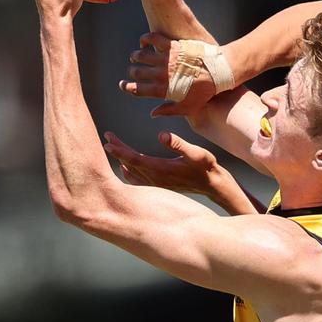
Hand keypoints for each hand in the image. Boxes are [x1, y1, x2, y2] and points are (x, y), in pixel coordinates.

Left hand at [104, 130, 258, 213]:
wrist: (213, 185)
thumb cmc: (206, 167)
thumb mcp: (197, 153)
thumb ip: (178, 144)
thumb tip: (161, 135)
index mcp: (161, 169)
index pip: (133, 158)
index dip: (119, 150)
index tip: (107, 140)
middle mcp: (155, 179)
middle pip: (129, 164)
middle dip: (117, 150)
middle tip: (108, 137)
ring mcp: (156, 184)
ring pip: (130, 173)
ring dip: (121, 160)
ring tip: (114, 148)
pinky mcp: (159, 186)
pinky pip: (136, 181)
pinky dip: (127, 172)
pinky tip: (127, 167)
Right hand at [120, 32, 217, 116]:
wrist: (219, 73)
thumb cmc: (205, 92)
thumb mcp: (188, 107)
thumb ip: (169, 110)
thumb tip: (152, 113)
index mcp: (164, 89)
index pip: (137, 89)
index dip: (127, 87)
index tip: (123, 85)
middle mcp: (162, 74)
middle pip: (136, 72)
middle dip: (132, 72)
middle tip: (133, 70)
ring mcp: (167, 59)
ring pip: (141, 55)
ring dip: (136, 56)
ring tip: (136, 57)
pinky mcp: (173, 46)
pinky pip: (152, 39)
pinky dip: (145, 39)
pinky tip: (144, 42)